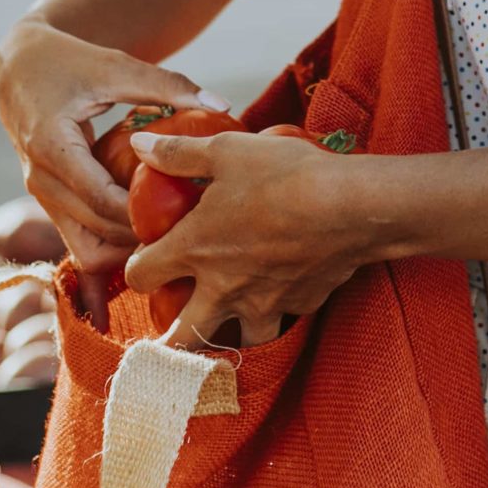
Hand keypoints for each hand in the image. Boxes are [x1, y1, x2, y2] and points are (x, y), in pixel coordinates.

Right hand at [0, 15, 229, 280]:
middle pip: (96, 233)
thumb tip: (221, 104)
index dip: (144, 213)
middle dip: (144, 236)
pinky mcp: (52, 203)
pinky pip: (83, 240)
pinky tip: (149, 221)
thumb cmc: (69, 62)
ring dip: (127, 248)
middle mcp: (40, 180)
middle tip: (193, 227)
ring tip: (172, 228)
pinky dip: (114, 240)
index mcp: (51, 147)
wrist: (20, 68)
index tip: (189, 212)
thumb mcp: (116, 67)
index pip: (100, 199)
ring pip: (86, 251)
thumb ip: (166, 85)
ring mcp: (42, 197)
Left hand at [122, 129, 382, 350]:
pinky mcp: (301, 305)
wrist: (351, 205)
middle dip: (168, 339)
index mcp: (194, 249)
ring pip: (235, 344)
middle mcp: (222, 288)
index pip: (140, 276)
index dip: (136, 268)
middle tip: (169, 329)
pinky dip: (278, 310)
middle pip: (180, 336)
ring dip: (228, 335)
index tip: (145, 259)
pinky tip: (283, 291)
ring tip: (229, 325)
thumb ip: (179, 153)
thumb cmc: (285, 174)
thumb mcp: (226, 150)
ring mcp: (263, 303)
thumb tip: (138, 143)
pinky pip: (283, 318)